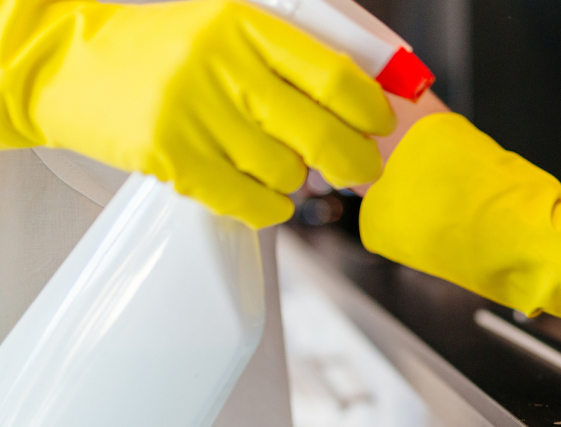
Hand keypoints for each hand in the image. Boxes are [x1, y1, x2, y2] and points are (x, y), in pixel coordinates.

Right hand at [1, 0, 394, 227]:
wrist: (67, 65)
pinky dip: (268, 208)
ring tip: (280, 168)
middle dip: (354, 160)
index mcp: (246, 27)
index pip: (334, 76)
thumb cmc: (157, 51)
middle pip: (321, 133)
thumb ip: (286, 58)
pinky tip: (265, 197)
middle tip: (359, 168)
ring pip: (285, 172)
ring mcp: (195, 113)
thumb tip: (359, 102)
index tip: (380, 126)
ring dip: (296, 181)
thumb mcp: (224, 30)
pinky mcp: (171, 156)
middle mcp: (223, 66)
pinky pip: (247, 201)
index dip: (370, 110)